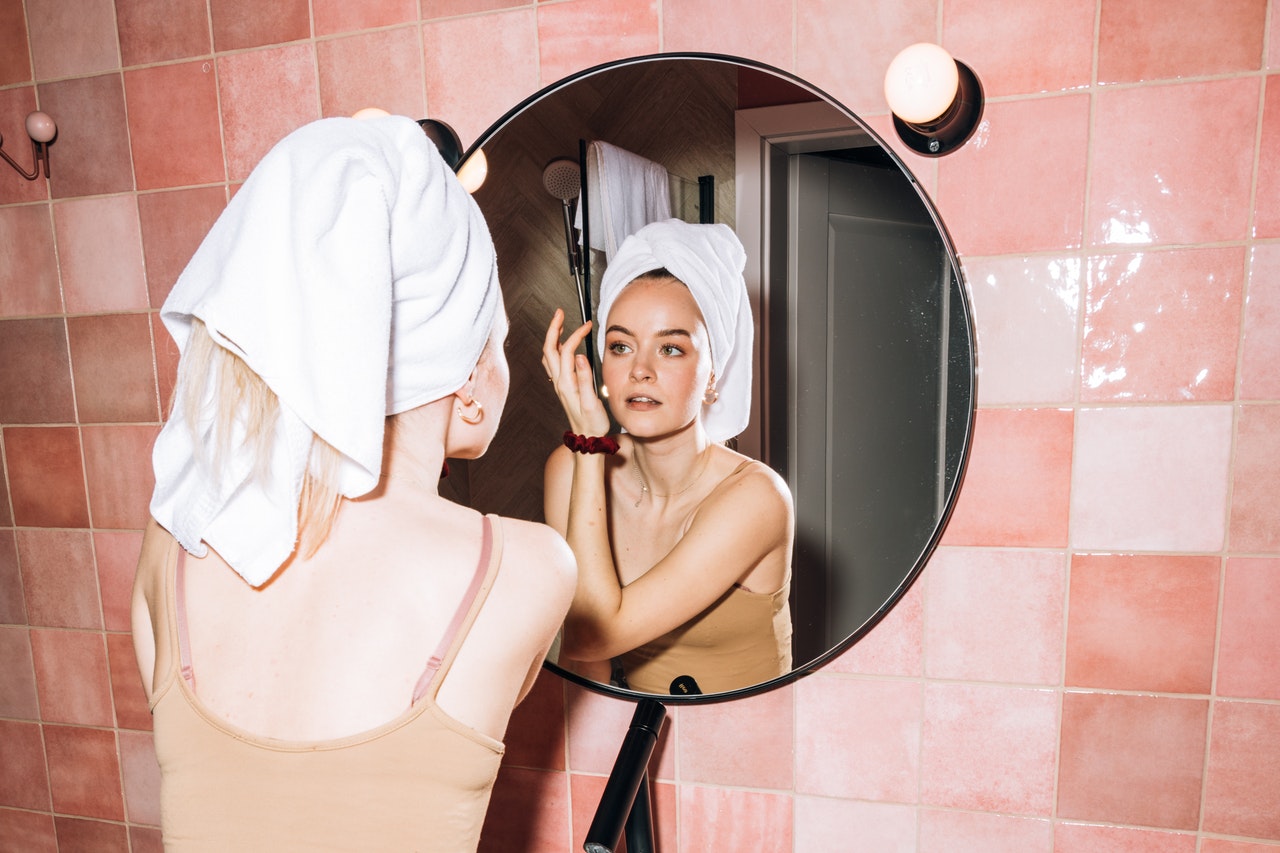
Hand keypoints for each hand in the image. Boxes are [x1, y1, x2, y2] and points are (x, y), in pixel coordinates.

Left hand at [542, 308, 610, 436]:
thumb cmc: (592, 423)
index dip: (576, 334)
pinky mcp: (562, 387)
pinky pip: (552, 364)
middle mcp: (559, 382)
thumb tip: (578, 355)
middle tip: (560, 312)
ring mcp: (559, 384)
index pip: (566, 350)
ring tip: (560, 324)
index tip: (588, 325)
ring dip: (553, 337)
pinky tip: (562, 347)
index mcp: (566, 383)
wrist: (587, 440)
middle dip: (554, 328)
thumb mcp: (592, 402)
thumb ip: (585, 378)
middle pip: (549, 348)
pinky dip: (555, 349)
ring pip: (549, 355)